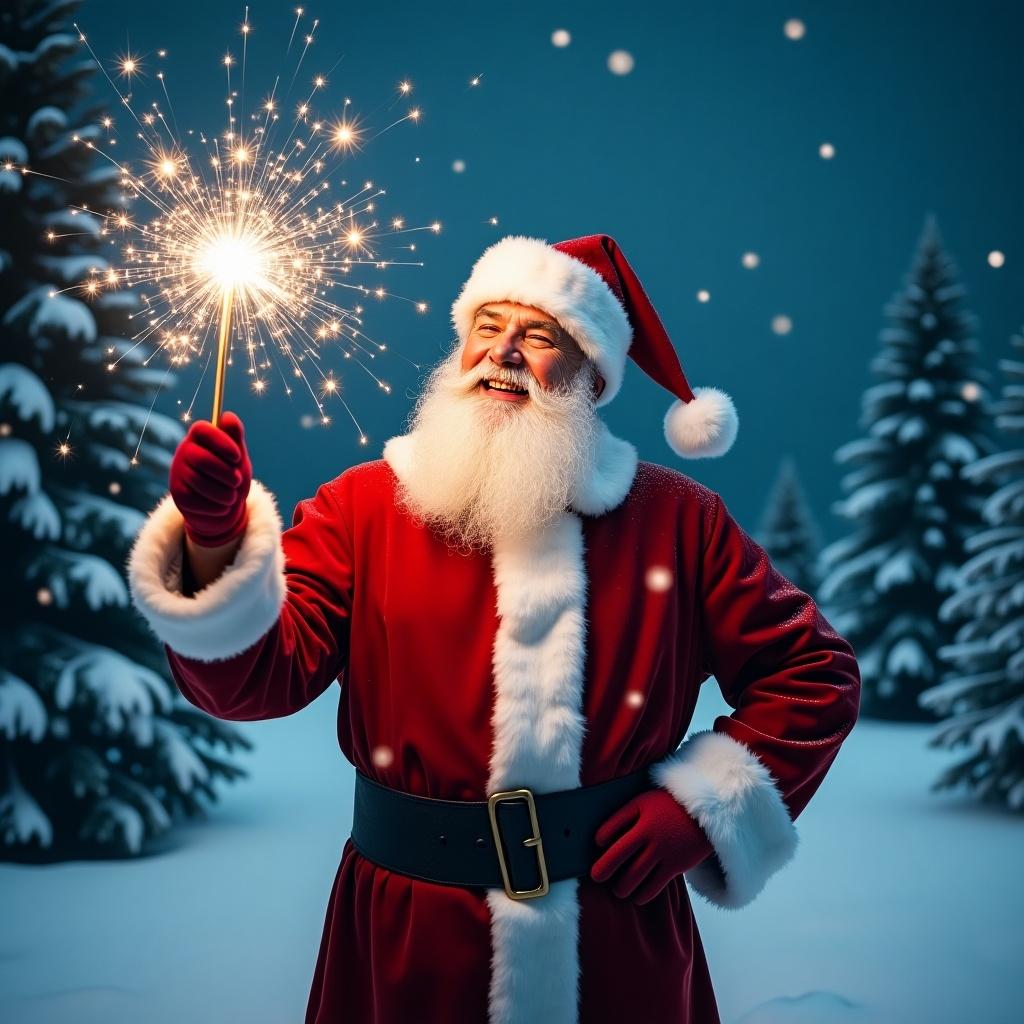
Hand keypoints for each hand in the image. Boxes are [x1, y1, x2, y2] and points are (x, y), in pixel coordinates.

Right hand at [169, 411, 252, 547]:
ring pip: (199, 482)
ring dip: (224, 493)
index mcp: (200, 437)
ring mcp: (178, 472)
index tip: (238, 457)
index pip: (202, 429)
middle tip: (238, 481)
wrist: (226, 506)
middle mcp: (184, 451)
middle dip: (226, 473)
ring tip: (232, 496)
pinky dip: (215, 507)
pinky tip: (222, 507)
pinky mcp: (177, 493)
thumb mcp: (238, 457)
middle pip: (202, 459)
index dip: (221, 442)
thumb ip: (235, 437)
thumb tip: (228, 416)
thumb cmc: (233, 475)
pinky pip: (195, 500)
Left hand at [590, 788, 714, 904]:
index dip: (599, 839)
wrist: (705, 812)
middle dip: (602, 870)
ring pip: (634, 876)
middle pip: (617, 856)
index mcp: (639, 814)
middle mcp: (650, 833)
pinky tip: (637, 896)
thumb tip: (599, 839)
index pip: (609, 829)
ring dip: (621, 887)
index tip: (597, 844)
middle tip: (595, 878)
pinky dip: (642, 895)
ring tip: (617, 890)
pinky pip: (654, 887)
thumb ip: (623, 815)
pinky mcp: (676, 865)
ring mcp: (663, 850)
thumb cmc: (666, 807)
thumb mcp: (644, 802)